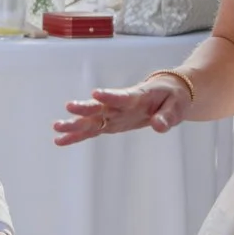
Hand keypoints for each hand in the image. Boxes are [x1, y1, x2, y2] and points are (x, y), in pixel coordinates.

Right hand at [55, 76, 187, 143]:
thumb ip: (167, 116)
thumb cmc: (173, 98)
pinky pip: (92, 130)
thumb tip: (158, 126)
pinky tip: (60, 140)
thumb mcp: (177, 107)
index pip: (122, 96)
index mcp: (137, 97)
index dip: (110, 96)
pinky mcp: (111, 123)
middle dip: (85, 109)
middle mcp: (120, 105)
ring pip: (91, 119)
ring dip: (75, 123)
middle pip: (100, 107)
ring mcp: (114, 114)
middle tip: (68, 108)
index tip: (96, 93)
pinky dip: (77, 135)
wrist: (167, 93)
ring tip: (56, 128)